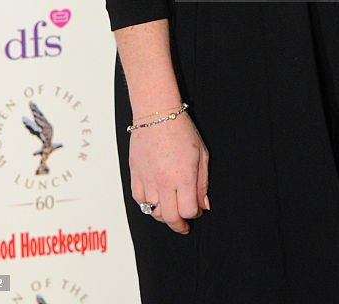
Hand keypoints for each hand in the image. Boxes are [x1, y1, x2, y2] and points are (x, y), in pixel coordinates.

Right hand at [129, 112, 210, 234]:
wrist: (156, 113)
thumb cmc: (180, 129)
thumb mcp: (201, 154)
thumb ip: (202, 183)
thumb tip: (203, 205)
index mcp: (183, 176)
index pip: (188, 211)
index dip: (194, 214)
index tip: (196, 211)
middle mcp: (164, 181)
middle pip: (170, 217)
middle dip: (178, 224)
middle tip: (183, 225)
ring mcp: (147, 178)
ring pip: (153, 211)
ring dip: (163, 214)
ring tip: (170, 208)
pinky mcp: (135, 174)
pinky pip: (139, 199)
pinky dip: (147, 203)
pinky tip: (155, 198)